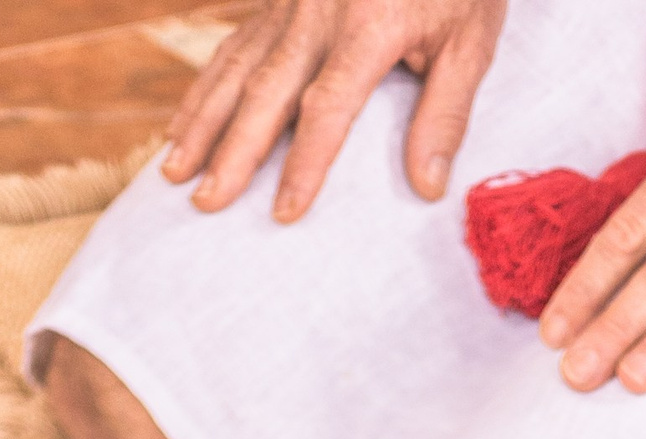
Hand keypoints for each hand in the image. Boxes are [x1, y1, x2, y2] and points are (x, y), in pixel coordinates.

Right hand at [161, 0, 504, 220]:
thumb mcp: (471, 38)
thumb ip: (447, 112)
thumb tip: (426, 186)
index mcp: (369, 25)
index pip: (328, 106)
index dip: (305, 162)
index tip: (285, 211)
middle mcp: (318, 11)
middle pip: (265, 90)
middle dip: (232, 151)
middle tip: (206, 203)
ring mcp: (292, 1)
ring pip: (237, 66)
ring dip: (202, 121)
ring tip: (174, 171)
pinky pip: (234, 45)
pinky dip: (205, 86)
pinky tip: (183, 124)